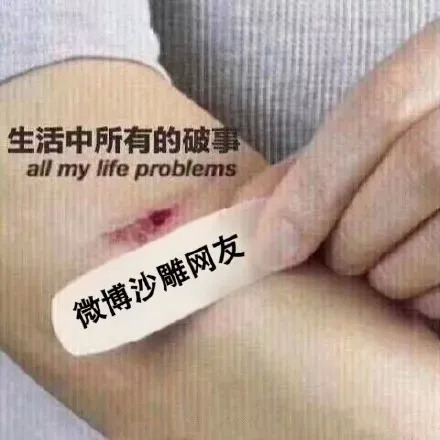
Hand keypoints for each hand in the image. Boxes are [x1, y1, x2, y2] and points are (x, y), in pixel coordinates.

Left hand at [238, 20, 439, 317]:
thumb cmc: (425, 126)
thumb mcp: (381, 123)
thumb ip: (323, 157)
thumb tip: (255, 207)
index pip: (377, 112)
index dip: (313, 191)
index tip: (270, 250)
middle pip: (417, 172)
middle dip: (356, 236)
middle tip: (339, 258)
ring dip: (394, 274)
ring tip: (381, 270)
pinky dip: (434, 298)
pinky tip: (421, 287)